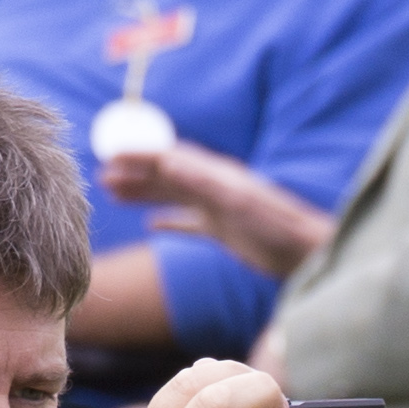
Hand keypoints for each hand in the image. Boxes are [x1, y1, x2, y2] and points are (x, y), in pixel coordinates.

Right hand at [99, 139, 338, 281]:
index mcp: (216, 174)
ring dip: (144, 193)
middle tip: (101, 177)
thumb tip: (167, 160)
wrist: (306, 253)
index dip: (140, 155)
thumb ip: (202, 182)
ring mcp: (219, 208)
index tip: (110, 154)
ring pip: (173, 195)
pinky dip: (168, 221)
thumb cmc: (277, 227)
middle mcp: (215, 187)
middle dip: (134, 174)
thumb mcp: (238, 202)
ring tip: (114, 194)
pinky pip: (189, 222)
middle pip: (167, 174)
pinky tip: (152, 226)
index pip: (170, 157)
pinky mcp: (225, 230)